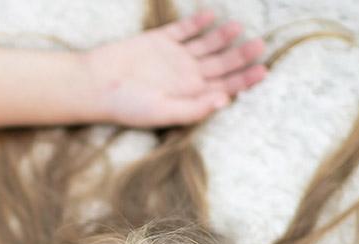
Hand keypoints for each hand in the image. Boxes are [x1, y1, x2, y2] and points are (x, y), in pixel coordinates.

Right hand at [83, 9, 266, 127]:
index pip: (224, 88)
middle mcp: (186, 77)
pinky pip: (183, 30)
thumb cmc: (126, 106)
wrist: (95, 84)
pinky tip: (211, 15)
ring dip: (222, 37)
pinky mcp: (159, 41)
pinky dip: (197, 23)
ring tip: (237, 27)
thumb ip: (193, 108)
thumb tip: (225, 101)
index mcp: (190, 96)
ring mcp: (174, 57)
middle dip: (240, 56)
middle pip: (220, 65)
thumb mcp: (162, 112)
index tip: (263, 70)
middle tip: (259, 45)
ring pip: (206, 45)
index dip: (244, 80)